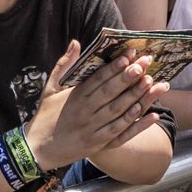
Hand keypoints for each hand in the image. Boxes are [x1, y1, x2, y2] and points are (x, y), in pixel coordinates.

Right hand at [22, 41, 166, 170]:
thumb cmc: (45, 116)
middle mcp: (85, 112)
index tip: (130, 55)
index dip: (115, 66)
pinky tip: (153, 114)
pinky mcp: (98, 144)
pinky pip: (121, 132)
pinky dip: (138, 124)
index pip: (98, 78)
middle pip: (112, 92)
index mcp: (74, 96)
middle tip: (146, 63)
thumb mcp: (49, 88)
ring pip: (120, 111)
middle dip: (130, 77)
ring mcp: (93, 129)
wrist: (37, 149)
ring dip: (138, 97)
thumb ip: (64, 65)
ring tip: (154, 84)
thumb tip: (76, 42)